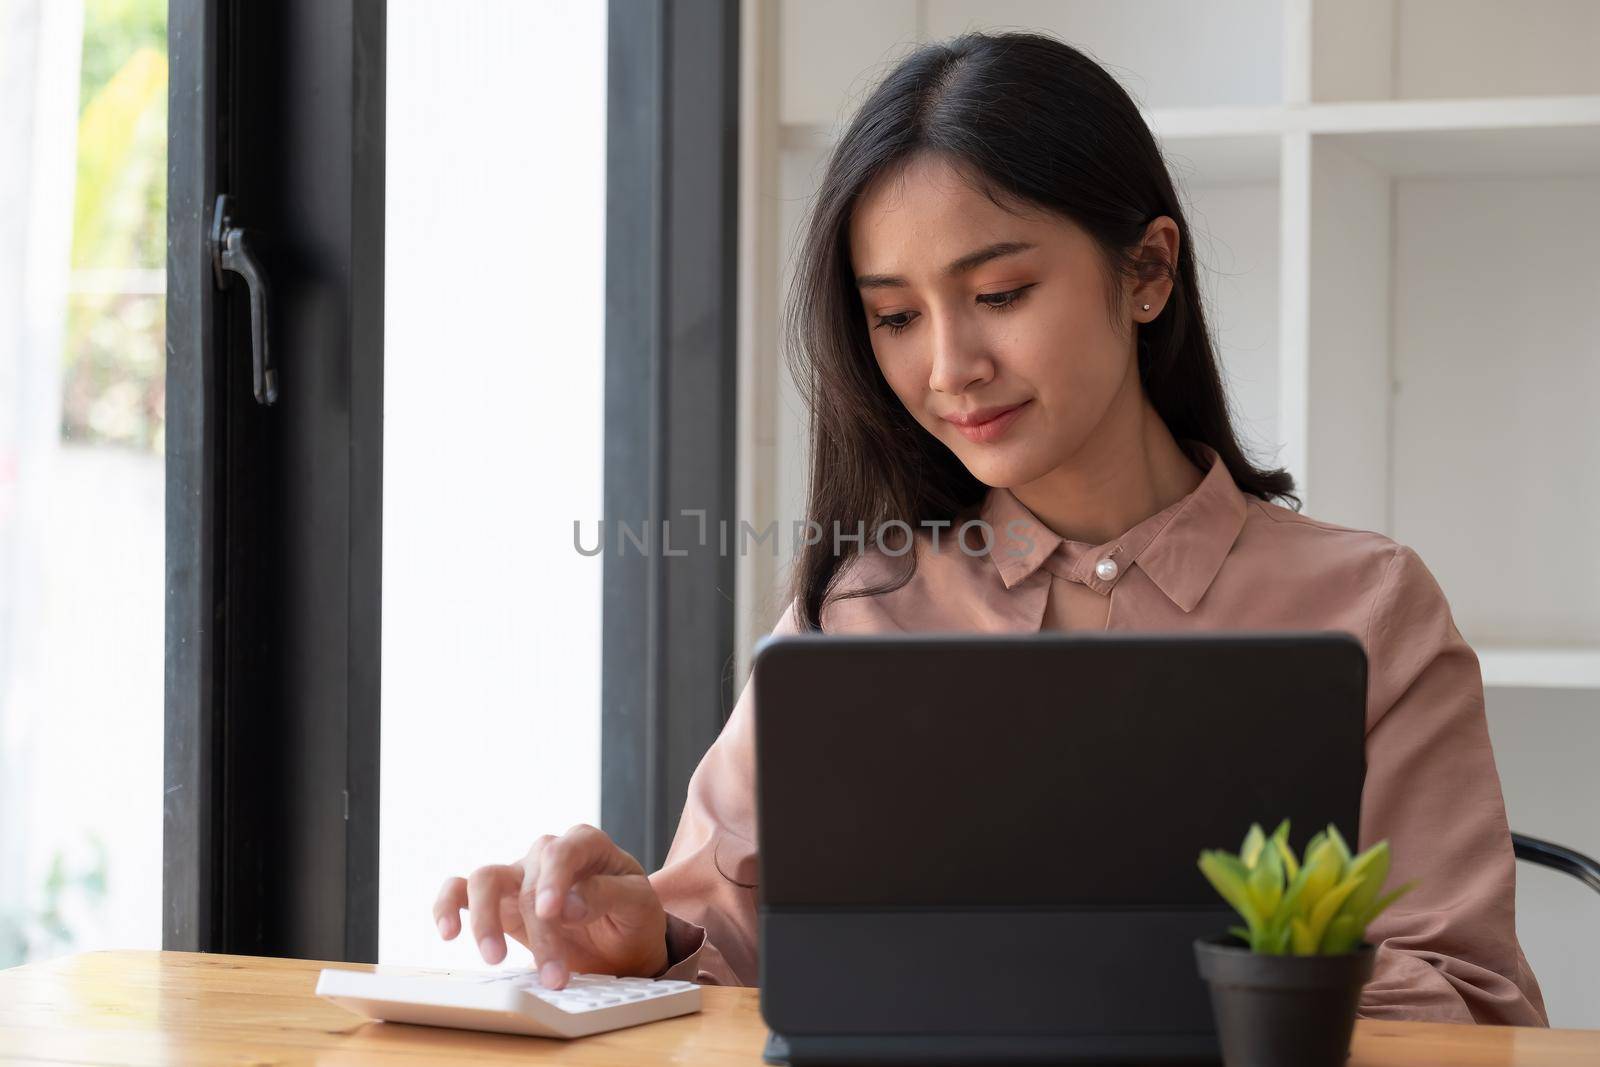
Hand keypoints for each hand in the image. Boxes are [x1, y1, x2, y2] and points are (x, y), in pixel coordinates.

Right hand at [433, 824, 668, 989]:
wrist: (623, 946)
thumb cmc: (633, 917)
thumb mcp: (637, 906)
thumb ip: (605, 896)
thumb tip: (566, 904)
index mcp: (587, 845)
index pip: (562, 850)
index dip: (553, 879)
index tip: (551, 913)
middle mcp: (547, 855)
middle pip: (527, 877)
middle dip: (538, 929)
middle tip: (553, 975)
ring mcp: (519, 876)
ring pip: (484, 879)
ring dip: (486, 920)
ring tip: (494, 960)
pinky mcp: (498, 902)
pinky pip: (460, 891)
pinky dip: (447, 906)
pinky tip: (449, 933)